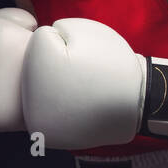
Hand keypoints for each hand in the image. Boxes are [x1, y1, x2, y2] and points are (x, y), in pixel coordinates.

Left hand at [21, 18, 167, 148]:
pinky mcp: (46, 136)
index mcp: (37, 66)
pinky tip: (76, 106)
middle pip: (33, 67)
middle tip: (82, 74)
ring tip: (79, 90)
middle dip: (54, 64)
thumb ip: (51, 32)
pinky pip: (44, 111)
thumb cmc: (112, 64)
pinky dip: (56, 107)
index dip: (65, 41)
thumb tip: (32, 48)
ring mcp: (36, 122)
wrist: (138, 102)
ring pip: (37, 89)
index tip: (83, 55)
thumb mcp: (83, 31)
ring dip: (51, 86)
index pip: (40, 41)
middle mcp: (29, 98)